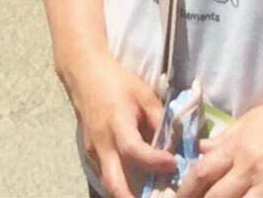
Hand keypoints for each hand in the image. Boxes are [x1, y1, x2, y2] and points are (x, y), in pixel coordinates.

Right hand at [65, 51, 177, 197]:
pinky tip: (137, 185)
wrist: (85, 76)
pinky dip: (120, 185)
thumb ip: (160, 120)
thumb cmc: (118, 82)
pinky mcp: (90, 154)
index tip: (173, 164)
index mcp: (117, 124)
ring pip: (108, 183)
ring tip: (150, 195)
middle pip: (114, 183)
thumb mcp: (145, 94)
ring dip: (126, 194)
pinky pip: (104, 176)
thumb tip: (176, 143)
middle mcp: (103, 143)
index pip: (134, 150)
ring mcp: (93, 151)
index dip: (155, 161)